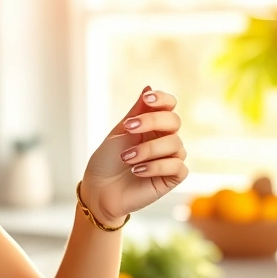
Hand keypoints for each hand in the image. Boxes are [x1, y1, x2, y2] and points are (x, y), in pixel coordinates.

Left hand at [81, 87, 187, 223]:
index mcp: (152, 126)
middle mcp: (165, 140)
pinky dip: (156, 166)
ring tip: (127, 158)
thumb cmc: (106, 162)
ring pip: (175, 144)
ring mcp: (170, 158)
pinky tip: (137, 171)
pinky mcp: (172, 178)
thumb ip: (136, 113)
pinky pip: (177, 166)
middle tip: (129, 128)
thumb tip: (149, 87)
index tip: (147, 99)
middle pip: (174, 121)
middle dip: (152, 121)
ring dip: (148, 149)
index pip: (169, 106)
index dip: (162, 99)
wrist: (98, 191)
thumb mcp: (119, 133)